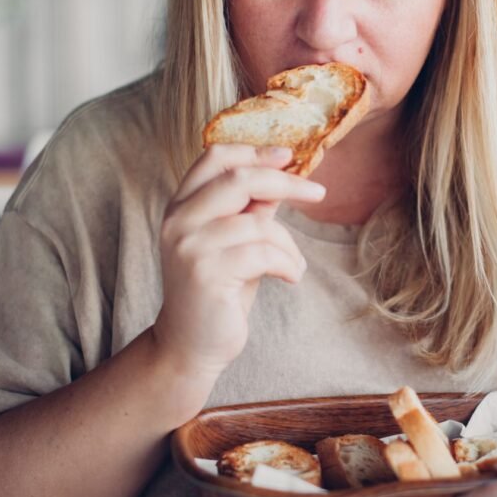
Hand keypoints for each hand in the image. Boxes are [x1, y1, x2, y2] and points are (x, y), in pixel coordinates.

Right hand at [152, 144, 325, 381]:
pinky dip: (288, 264)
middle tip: (318, 192)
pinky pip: (264, 254)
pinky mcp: (205, 273)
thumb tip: (285, 175)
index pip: (215, 158)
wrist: (190, 345)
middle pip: (239, 179)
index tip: (289, 156)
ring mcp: (189, 246)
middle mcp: (178, 220)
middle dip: (286, 183)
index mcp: (181, 204)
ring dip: (289, 244)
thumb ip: (252, 208)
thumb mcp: (236, 240)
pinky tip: (291, 277)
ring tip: (295, 264)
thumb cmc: (219, 289)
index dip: (255, 152)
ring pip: (258, 223)